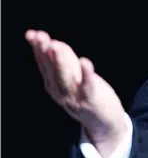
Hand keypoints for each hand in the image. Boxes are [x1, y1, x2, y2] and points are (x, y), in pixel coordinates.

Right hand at [25, 29, 126, 157]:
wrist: (104, 122)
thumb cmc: (87, 95)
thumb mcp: (73, 77)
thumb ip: (64, 60)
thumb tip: (52, 41)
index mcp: (53, 86)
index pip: (44, 64)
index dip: (38, 49)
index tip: (33, 34)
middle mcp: (60, 92)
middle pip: (52, 71)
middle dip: (46, 53)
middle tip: (41, 37)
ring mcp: (75, 98)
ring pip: (66, 78)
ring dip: (60, 62)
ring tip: (56, 46)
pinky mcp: (91, 100)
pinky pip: (88, 86)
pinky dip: (86, 74)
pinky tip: (85, 61)